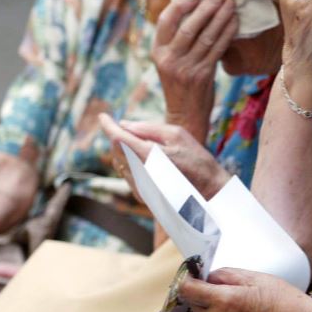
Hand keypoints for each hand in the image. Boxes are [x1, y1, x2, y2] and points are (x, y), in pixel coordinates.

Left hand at [99, 114, 230, 199]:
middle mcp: (140, 173)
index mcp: (148, 155)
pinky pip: (127, 175)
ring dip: (124, 150)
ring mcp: (139, 187)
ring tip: (143, 145)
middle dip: (119, 136)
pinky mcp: (141, 196)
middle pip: (116, 149)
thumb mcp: (177, 135)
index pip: (118, 137)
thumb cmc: (196, 159)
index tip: (103, 116)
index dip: (108, 125)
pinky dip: (129, 163)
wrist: (208, 192)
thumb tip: (124, 125)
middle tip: (130, 128)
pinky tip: (145, 161)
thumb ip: (148, 128)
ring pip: (119, 162)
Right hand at [152, 0, 237, 140]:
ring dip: (220, 17)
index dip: (180, 5)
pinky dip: (227, 33)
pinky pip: (218, 49)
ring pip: (206, 36)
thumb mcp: (169, 61)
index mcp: (157, 52)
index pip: (165, 22)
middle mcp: (169, 59)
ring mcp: (186, 68)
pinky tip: (234, 22)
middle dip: (205, 8)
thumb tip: (194, 9)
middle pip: (188, 27)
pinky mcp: (203, 75)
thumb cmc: (180, 83)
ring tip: (229, 4)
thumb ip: (176, 40)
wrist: (185, 115)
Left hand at [179, 268, 311, 311]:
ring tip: (238, 305)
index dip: (187, 279)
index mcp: (226, 300)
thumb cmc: (285, 305)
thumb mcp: (257, 278)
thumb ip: (227, 274)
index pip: (188, 289)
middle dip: (202, 293)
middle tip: (223, 287)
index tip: (192, 274)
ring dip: (212, 310)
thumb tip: (210, 274)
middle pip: (195, 304)